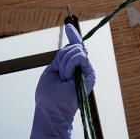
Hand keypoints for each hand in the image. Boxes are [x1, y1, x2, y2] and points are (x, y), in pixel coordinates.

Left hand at [28, 24, 95, 138]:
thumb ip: (62, 58)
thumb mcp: (52, 71)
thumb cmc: (49, 96)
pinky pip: (80, 57)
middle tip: (60, 75)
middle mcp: (80, 68)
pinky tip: (68, 77)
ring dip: (64, 64)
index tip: (68, 26)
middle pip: (71, 48)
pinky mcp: (90, 75)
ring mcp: (86, 71)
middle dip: (62, 58)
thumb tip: (73, 45)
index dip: (72, 36)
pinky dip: (70, 64)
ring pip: (75, 51)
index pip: (73, 49)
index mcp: (70, 67)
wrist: (52, 112)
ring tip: (64, 79)